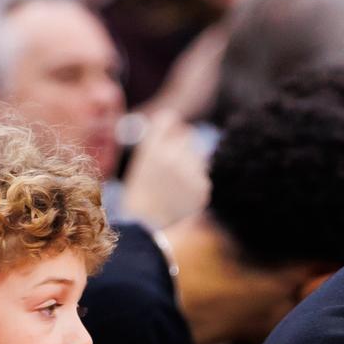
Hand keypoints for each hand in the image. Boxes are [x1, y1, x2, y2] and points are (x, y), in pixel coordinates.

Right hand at [121, 106, 210, 227]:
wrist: (144, 223)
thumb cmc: (140, 189)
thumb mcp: (142, 159)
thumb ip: (159, 138)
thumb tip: (177, 120)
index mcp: (153, 149)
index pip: (170, 119)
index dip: (170, 127)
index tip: (167, 136)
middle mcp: (173, 159)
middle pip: (188, 135)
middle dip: (181, 146)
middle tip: (171, 164)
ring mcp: (190, 175)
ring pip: (199, 156)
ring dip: (190, 165)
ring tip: (174, 183)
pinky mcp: (203, 189)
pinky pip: (203, 177)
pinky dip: (195, 184)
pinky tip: (180, 195)